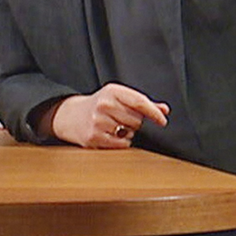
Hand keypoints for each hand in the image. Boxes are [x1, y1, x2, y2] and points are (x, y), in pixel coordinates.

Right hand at [48, 83, 169, 148]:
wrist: (71, 116)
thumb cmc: (100, 106)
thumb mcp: (119, 98)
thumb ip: (142, 103)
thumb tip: (164, 110)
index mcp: (112, 91)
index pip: (139, 102)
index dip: (154, 113)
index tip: (162, 121)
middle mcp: (104, 105)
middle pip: (137, 120)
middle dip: (135, 122)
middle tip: (121, 118)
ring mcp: (98, 121)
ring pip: (130, 133)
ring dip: (127, 132)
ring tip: (114, 126)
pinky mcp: (94, 137)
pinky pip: (121, 144)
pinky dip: (121, 142)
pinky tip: (111, 135)